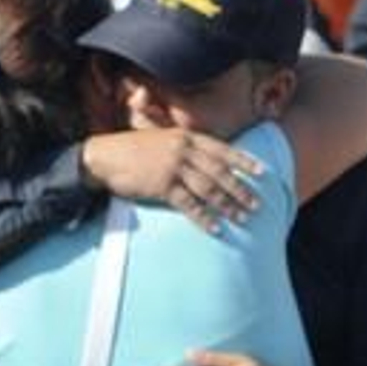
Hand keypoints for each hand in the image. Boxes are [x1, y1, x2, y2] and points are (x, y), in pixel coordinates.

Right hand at [81, 128, 261, 232]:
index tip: (262, 172)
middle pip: (220, 173)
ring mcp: (174, 168)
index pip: (223, 150)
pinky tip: (216, 228)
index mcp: (187, 137)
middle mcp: (184, 150)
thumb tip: (208, 159)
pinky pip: (189, 205)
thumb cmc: (133, 149)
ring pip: (209, 190)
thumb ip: (186, 145)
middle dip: (241, 190)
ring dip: (228, 206)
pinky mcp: (162, 186)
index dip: (244, 162)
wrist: (104, 156)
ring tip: (242, 218)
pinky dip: (204, 217)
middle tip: (257, 205)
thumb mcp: (163, 137)